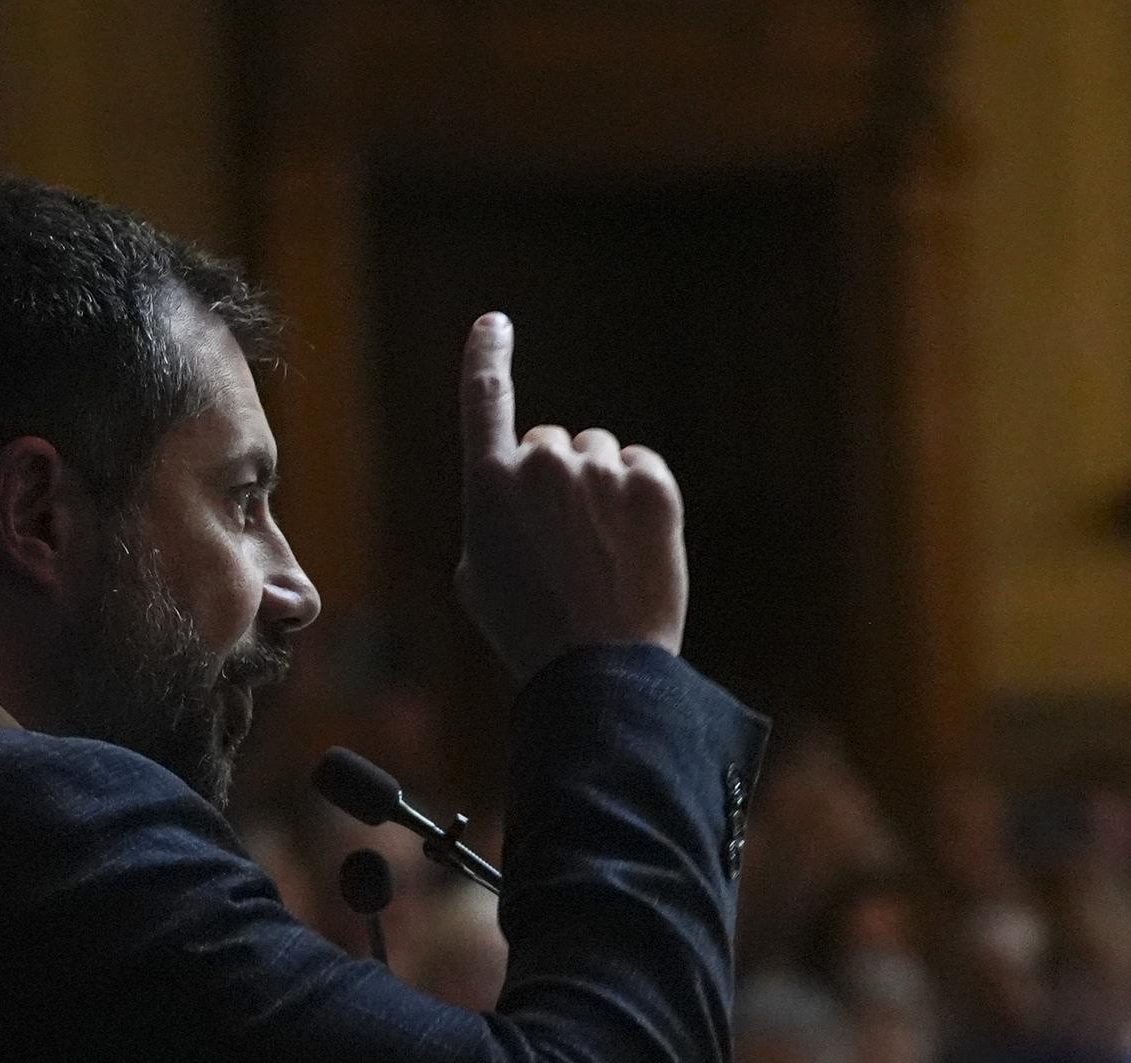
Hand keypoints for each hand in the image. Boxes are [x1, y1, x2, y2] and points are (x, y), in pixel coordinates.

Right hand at [453, 313, 688, 680]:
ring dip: (597, 491)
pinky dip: (636, 496)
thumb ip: (492, 515)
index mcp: (489, 484)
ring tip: (599, 557)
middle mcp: (543, 463)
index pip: (484, 397)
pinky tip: (629, 547)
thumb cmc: (529, 631)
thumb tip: (515, 494)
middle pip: (549, 444)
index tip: (494, 324)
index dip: (486, 354)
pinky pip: (640, 466)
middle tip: (563, 549)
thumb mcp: (479, 577)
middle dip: (554, 483)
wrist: (599, 670)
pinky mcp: (652, 485)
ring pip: (597, 455)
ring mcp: (600, 471)